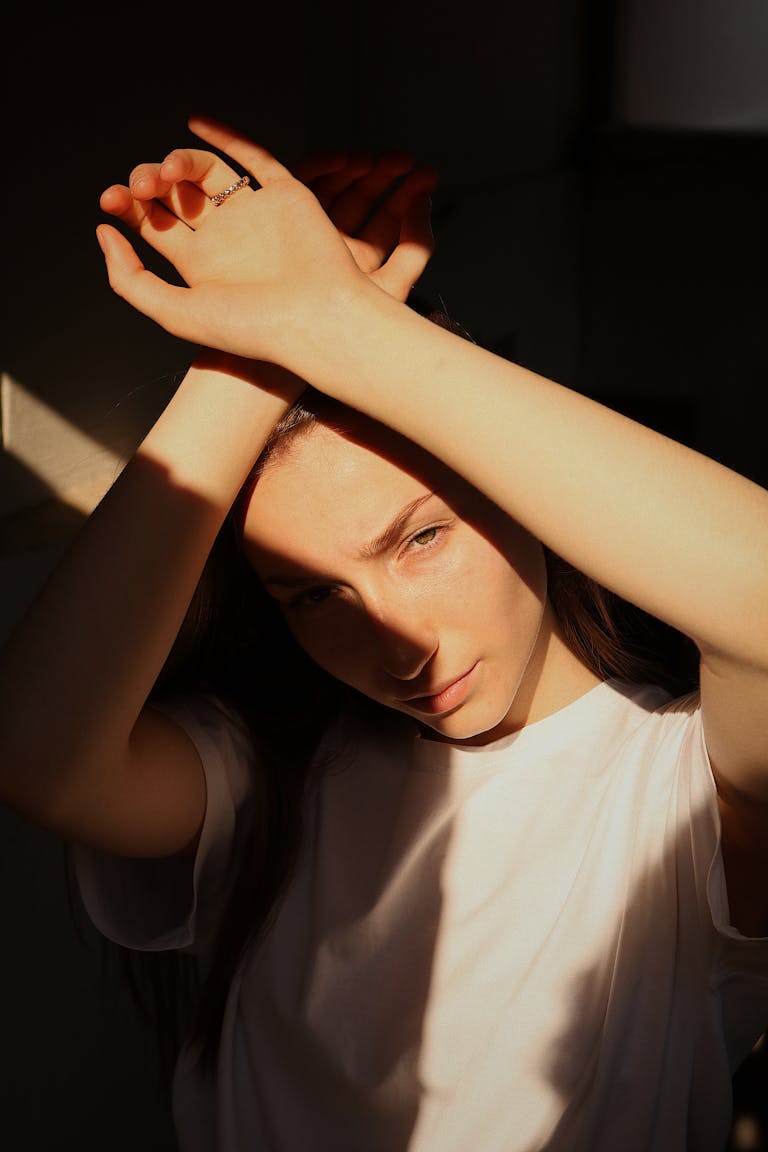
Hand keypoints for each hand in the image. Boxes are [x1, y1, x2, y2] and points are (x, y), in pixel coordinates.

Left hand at [97, 117, 435, 360]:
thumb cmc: (253, 329)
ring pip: (207, 173)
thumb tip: (104, 232)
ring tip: (167, 170)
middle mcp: (225, 238)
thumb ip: (130, 281)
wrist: (318, 320)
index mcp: (199, 267)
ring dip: (178, 161)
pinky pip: (254, 158)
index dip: (127, 205)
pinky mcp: (285, 196)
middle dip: (148, 182)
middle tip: (141, 185)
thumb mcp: (175, 314)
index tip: (112, 200)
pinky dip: (225, 136)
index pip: (153, 224)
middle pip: (175, 194)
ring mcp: (254, 215)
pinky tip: (194, 122)